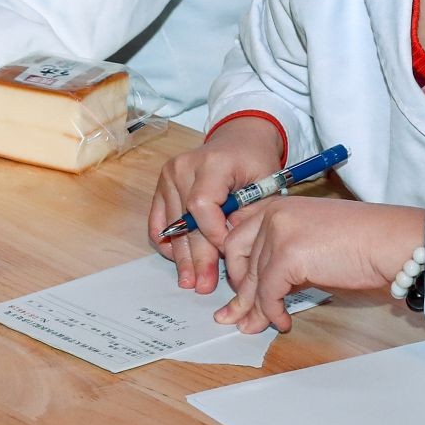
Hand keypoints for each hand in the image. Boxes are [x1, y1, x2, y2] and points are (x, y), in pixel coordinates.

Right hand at [148, 117, 284, 293]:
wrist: (239, 139)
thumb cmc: (255, 162)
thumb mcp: (265, 184)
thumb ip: (249, 214)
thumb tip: (231, 247)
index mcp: (212, 162)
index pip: (202, 205)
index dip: (213, 234)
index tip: (227, 255)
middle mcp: (183, 167)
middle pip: (185, 220)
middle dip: (197, 256)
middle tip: (203, 285)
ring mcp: (168, 176)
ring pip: (172, 225)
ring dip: (181, 256)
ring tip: (189, 281)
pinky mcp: (162, 185)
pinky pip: (158, 219)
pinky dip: (167, 241)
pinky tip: (176, 259)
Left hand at [213, 198, 424, 333]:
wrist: (391, 242)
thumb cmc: (363, 242)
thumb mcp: (314, 242)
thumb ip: (287, 258)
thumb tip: (269, 289)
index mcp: (277, 206)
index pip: (239, 237)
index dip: (236, 267)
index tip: (238, 289)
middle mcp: (272, 216)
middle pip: (239, 258)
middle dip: (237, 291)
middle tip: (234, 315)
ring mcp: (278, 234)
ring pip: (253, 280)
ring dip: (253, 309)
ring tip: (252, 327)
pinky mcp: (288, 257)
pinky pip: (269, 293)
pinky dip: (272, 312)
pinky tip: (282, 323)